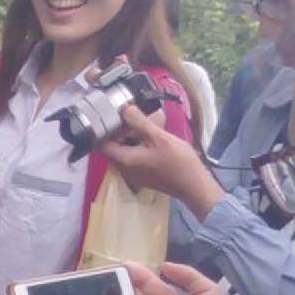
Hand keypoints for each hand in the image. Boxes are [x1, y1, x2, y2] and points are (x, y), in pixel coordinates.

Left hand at [98, 105, 224, 218]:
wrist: (193, 185)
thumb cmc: (177, 161)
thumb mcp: (159, 137)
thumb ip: (139, 122)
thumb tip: (124, 109)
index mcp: (123, 160)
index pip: (101, 143)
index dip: (106, 129)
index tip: (117, 117)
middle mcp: (123, 169)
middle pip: (113, 147)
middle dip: (121, 132)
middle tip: (135, 120)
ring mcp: (132, 174)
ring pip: (124, 152)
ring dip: (131, 139)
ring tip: (145, 128)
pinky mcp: (142, 175)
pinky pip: (133, 158)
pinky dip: (138, 148)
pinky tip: (152, 141)